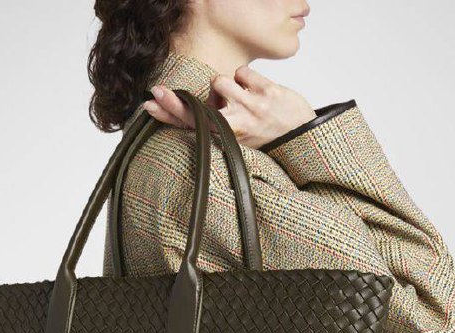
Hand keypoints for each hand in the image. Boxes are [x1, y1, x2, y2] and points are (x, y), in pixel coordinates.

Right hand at [142, 64, 316, 149]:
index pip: (192, 126)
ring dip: (225, 84)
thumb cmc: (268, 136)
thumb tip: (186, 106)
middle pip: (196, 110)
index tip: (150, 104)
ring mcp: (252, 108)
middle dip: (175, 101)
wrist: (304, 137)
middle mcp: (237, 125)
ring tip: (237, 97)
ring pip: (220, 81)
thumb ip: (214, 123)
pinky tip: (254, 90)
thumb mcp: (239, 137)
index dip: (169, 115)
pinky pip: (242, 72)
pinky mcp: (266, 93)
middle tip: (157, 92)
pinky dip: (246, 77)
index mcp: (228, 137)